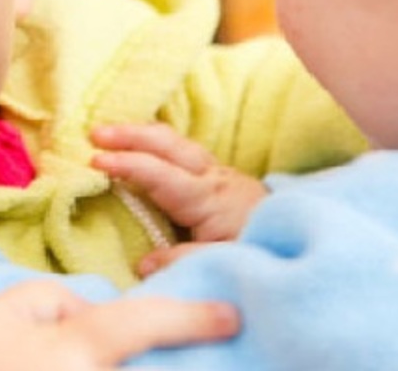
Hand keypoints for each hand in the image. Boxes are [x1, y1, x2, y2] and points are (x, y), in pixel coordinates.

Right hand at [0, 281, 238, 369]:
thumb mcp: (2, 309)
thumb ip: (58, 302)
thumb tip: (92, 312)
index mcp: (76, 351)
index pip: (146, 325)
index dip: (194, 318)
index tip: (230, 317)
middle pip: (142, 367)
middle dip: (166, 356)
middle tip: (194, 349)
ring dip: (126, 363)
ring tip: (131, 351)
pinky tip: (77, 362)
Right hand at [91, 123, 266, 260]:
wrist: (303, 239)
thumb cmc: (264, 251)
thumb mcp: (226, 264)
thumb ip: (185, 261)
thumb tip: (142, 263)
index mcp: (208, 197)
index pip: (160, 173)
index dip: (127, 165)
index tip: (95, 160)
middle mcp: (212, 176)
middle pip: (167, 144)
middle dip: (130, 134)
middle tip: (94, 133)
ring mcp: (217, 173)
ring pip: (175, 143)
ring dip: (142, 134)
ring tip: (111, 132)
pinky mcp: (220, 177)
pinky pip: (182, 152)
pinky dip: (157, 144)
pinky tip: (144, 146)